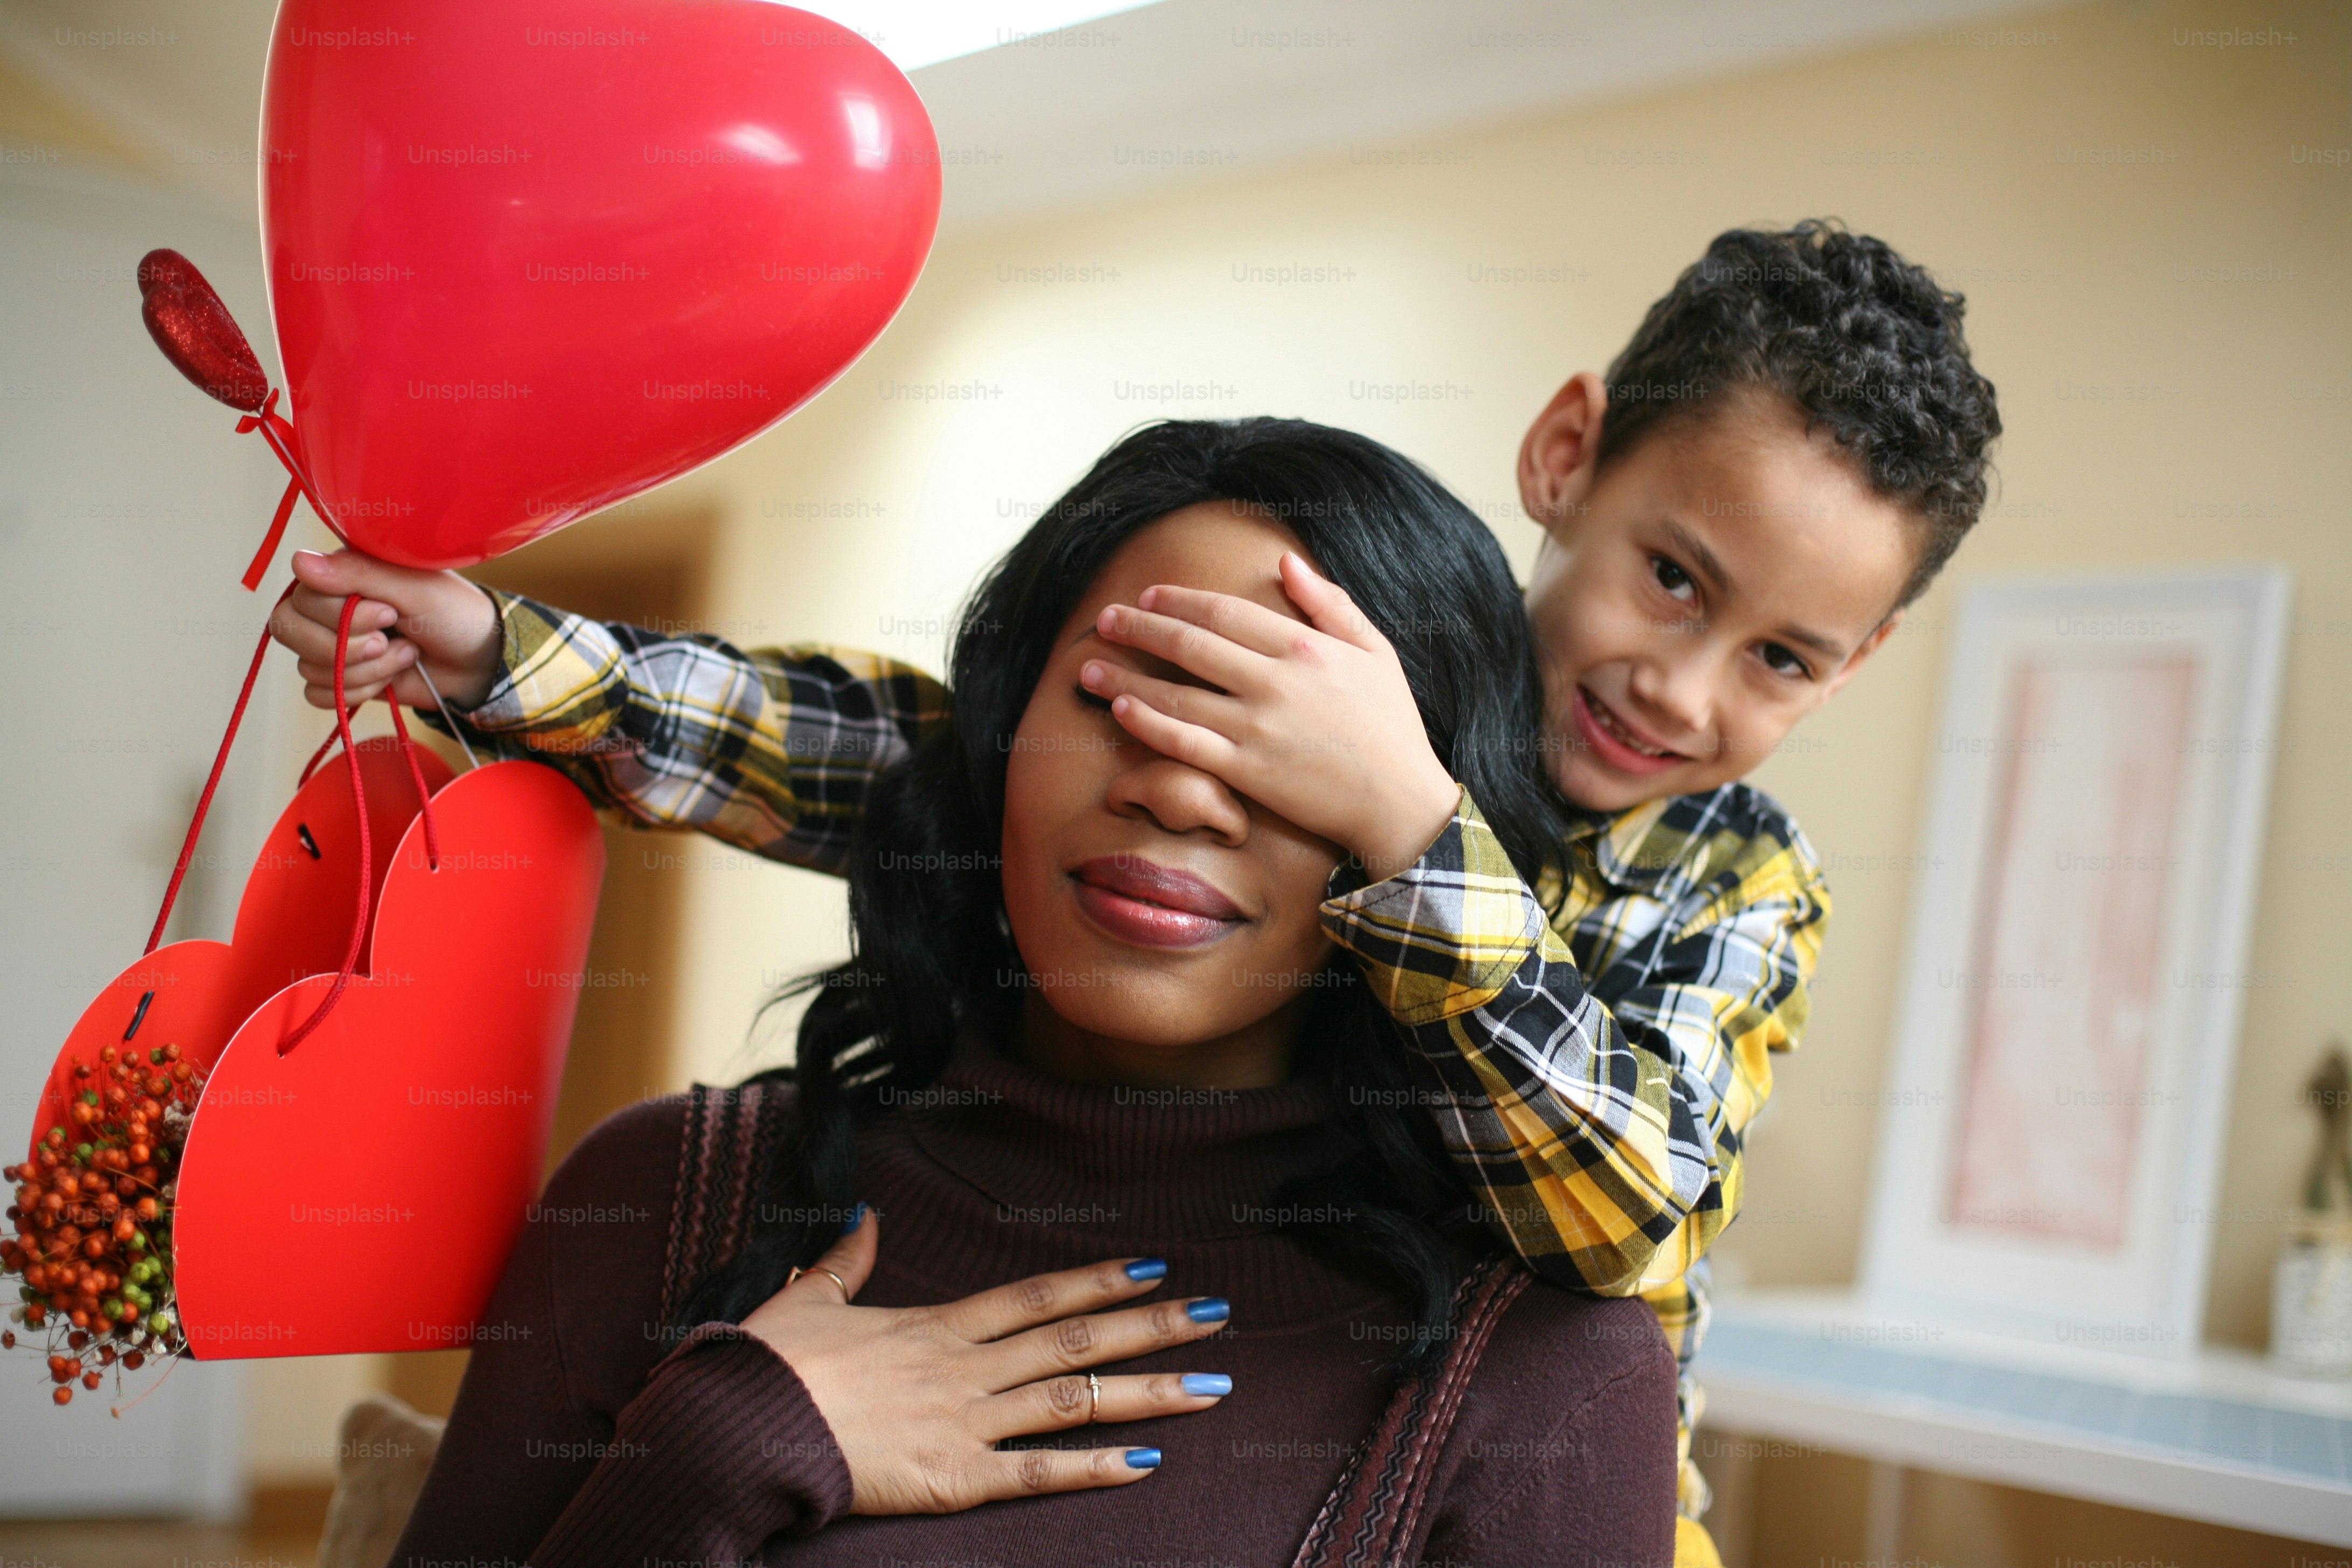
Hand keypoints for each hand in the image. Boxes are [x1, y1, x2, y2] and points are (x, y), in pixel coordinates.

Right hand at [266, 548, 501, 711]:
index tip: (390, 614)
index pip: (302, 596)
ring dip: (365, 670)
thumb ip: (358, 574)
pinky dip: (357, 692)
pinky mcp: (339, 676)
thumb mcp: (415, 587)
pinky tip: (390, 678)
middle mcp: (326, 604)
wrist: (478, 663)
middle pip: (289, 628)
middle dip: (348, 646)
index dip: (342, 615)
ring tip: (405, 655)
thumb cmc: (454, 614)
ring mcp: (330, 641)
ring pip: (307, 665)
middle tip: (391, 640)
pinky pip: (316, 693)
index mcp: (342, 572)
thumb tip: (298, 562)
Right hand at [742, 1209, 1234, 1513]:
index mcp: (938, 1326)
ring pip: (1076, 1397)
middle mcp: (966, 1367)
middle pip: (1077, 1337)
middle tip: (1220, 1315)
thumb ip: (846, 1261)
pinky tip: (1148, 1463)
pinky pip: (1038, 1472)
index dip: (1100, 1281)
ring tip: (1213, 1386)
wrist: (741, 1426)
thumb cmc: (769, 1367)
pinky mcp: (955, 1478)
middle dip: (1155, 1327)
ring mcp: (966, 1421)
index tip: (1155, 1269)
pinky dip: (1095, 1467)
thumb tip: (863, 1217)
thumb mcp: (809, 1300)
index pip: (1038, 1295)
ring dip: (1150, 1391)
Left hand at [1081, 551, 1460, 881]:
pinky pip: (1184, 743)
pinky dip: (1147, 724)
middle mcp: (1275, 682)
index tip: (1148, 596)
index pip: (1225, 613)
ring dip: (1125, 676)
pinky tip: (1119, 710)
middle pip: (1190, 645)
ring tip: (1086, 665)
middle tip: (1103, 620)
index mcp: (1305, 648)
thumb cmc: (1392, 727)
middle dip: (1139, 629)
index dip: (1179, 601)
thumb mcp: (1374, 651)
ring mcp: (1258, 728)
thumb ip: (1330, 603)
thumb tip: (1286, 563)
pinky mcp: (1247, 772)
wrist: (1401, 803)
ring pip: (1176, 693)